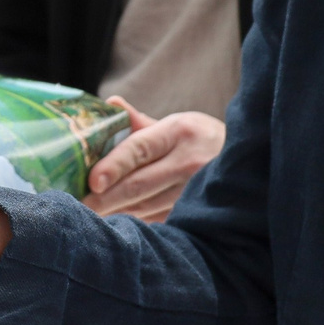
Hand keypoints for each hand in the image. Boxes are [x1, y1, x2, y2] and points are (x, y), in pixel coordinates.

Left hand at [85, 97, 222, 220]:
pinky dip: (134, 221)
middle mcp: (188, 162)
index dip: (115, 165)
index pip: (140, 148)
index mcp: (179, 132)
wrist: (244, 163)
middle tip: (79, 205)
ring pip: (145, 206)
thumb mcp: (174, 125)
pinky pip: (156, 219)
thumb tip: (111, 104)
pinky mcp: (194, 213)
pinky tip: (116, 220)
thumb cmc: (198, 141)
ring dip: (116, 211)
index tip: (93, 181)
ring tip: (89, 214)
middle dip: (106, 198)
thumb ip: (138, 122)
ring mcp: (193, 191)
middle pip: (139, 184)